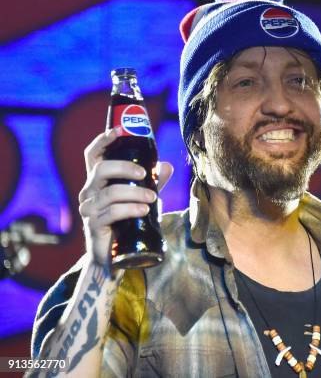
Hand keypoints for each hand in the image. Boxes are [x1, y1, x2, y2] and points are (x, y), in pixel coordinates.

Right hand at [78, 128, 173, 266]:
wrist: (114, 256)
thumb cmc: (127, 221)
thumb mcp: (142, 197)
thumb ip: (153, 182)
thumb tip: (167, 165)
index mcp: (98, 181)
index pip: (93, 155)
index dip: (103, 140)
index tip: (119, 130)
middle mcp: (89, 192)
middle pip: (101, 170)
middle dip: (125, 167)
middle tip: (144, 173)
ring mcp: (89, 209)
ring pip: (110, 193)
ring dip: (135, 193)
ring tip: (153, 198)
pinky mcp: (93, 226)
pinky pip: (111, 212)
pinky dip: (130, 209)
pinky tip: (143, 210)